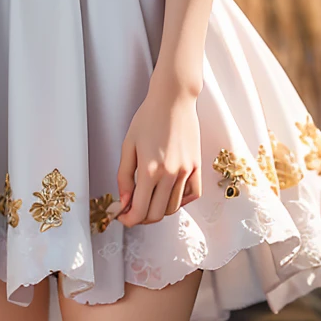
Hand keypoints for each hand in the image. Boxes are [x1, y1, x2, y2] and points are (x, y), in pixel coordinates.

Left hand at [114, 88, 201, 225]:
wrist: (173, 100)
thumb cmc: (148, 118)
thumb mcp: (128, 145)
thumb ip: (124, 176)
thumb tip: (124, 201)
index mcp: (149, 170)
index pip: (139, 210)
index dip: (129, 220)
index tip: (123, 217)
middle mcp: (170, 175)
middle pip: (156, 214)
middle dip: (141, 218)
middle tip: (132, 210)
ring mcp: (186, 171)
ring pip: (173, 208)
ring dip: (159, 210)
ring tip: (149, 200)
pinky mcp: (197, 167)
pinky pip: (192, 195)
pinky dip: (181, 201)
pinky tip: (169, 194)